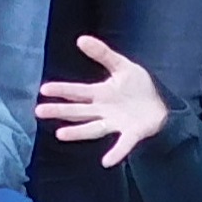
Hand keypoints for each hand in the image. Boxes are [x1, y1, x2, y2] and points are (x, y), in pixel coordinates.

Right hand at [37, 34, 172, 163]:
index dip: (61, 90)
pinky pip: (122, 144)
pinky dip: (116, 153)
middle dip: (60, 110)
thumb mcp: (122, 66)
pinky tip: (107, 162)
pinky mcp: (131, 134)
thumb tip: (81, 39)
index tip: (43, 90)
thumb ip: (103, 54)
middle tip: (39, 111)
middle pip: (78, 111)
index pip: (77, 92)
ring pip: (92, 128)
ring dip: (77, 132)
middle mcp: (103, 111)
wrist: (162, 105)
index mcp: (100, 94)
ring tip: (61, 134)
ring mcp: (115, 123)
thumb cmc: (139, 87)